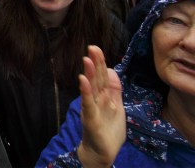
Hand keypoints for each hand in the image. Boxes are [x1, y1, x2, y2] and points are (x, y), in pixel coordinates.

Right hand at [76, 45, 124, 167]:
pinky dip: (85, 91)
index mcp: (105, 96)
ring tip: (87, 59)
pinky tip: (83, 80)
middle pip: (97, 78)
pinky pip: (88, 102)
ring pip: (91, 88)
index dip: (101, 63)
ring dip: (89, 73)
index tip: (96, 49)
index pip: (104, 76)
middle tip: (92, 47)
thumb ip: (115, 90)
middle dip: (95, 63)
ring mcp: (92, 107)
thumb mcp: (118, 107)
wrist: (102, 152)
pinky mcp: (90, 117)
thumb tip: (112, 70)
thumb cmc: (108, 131)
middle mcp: (97, 99)